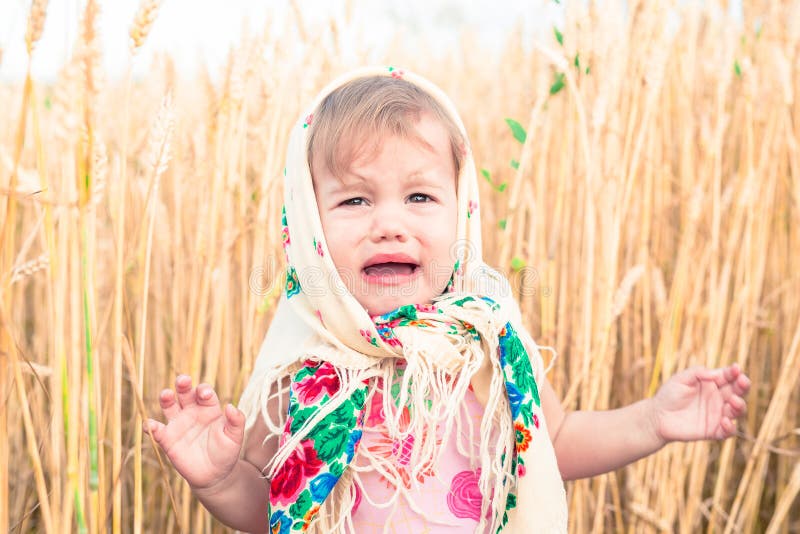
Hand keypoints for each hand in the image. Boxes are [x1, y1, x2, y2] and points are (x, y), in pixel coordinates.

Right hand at [145, 375, 244, 490]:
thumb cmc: (226, 452)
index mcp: (209, 408)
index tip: (204, 394)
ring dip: (165, 398)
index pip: (204, 393)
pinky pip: (156, 430)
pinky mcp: (167, 439)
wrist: (214, 475)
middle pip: (185, 392)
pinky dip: (151, 426)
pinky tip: (151, 425)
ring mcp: (178, 424)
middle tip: (183, 380)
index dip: (203, 390)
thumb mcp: (235, 437)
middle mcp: (192, 411)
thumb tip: (231, 406)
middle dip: (183, 384)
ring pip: (169, 405)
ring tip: (166, 395)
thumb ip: (236, 421)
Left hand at [650, 364, 750, 443]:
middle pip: (738, 392)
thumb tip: (715, 373)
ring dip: (739, 405)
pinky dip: (730, 427)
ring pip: (737, 410)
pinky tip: (724, 421)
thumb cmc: (669, 395)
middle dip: (743, 386)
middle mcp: (718, 398)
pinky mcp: (714, 431)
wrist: (657, 416)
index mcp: (712, 383)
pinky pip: (728, 431)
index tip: (736, 369)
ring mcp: (718, 414)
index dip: (734, 372)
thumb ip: (697, 372)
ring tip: (733, 401)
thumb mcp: (681, 379)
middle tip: (742, 381)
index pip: (728, 377)